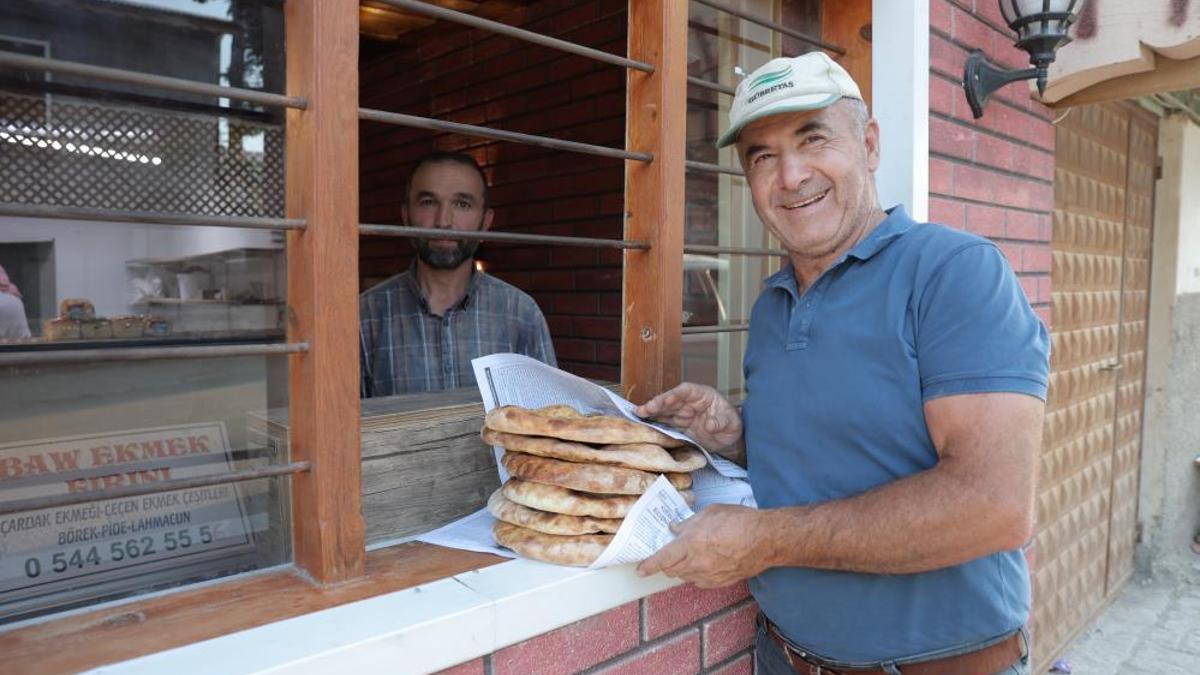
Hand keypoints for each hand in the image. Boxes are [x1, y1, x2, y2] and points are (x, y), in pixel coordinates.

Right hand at [635, 383, 741, 452]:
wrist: (729, 439)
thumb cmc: (732, 425)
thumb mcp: (731, 423)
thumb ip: (721, 422)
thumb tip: (710, 424)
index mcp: (701, 395)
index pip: (685, 391)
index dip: (674, 394)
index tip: (666, 400)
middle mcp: (688, 402)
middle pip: (670, 400)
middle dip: (657, 404)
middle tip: (644, 409)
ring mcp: (682, 413)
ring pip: (664, 410)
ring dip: (652, 412)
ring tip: (638, 414)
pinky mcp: (678, 425)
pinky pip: (664, 422)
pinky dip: (654, 422)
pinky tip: (643, 423)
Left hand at [636, 505, 771, 587]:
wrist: (766, 540)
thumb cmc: (740, 521)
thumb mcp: (710, 513)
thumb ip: (689, 523)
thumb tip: (675, 529)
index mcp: (691, 544)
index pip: (662, 559)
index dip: (649, 566)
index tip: (640, 570)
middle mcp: (697, 563)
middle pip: (671, 571)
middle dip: (665, 565)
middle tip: (667, 555)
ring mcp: (709, 575)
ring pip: (685, 577)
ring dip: (681, 569)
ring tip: (688, 556)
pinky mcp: (720, 582)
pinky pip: (700, 581)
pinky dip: (696, 574)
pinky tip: (703, 563)